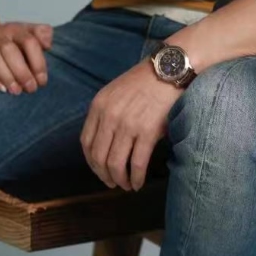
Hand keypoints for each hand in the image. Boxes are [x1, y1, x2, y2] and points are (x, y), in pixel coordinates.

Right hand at [0, 22, 52, 93]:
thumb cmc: (8, 40)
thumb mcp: (25, 32)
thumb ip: (41, 34)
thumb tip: (48, 44)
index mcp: (16, 29)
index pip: (29, 41)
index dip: (37, 61)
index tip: (42, 80)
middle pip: (10, 50)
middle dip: (22, 71)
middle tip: (31, 89)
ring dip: (7, 75)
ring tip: (16, 91)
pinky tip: (2, 89)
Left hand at [80, 59, 181, 191]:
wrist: (169, 70)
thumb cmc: (145, 81)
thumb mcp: (115, 92)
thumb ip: (106, 113)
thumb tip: (106, 142)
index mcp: (98, 106)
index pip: (86, 142)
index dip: (91, 162)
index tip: (98, 170)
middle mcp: (109, 116)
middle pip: (98, 157)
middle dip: (104, 175)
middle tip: (112, 183)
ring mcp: (127, 125)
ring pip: (115, 164)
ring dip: (120, 180)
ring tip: (126, 186)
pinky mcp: (147, 132)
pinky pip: (136, 164)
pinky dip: (135, 178)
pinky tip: (138, 183)